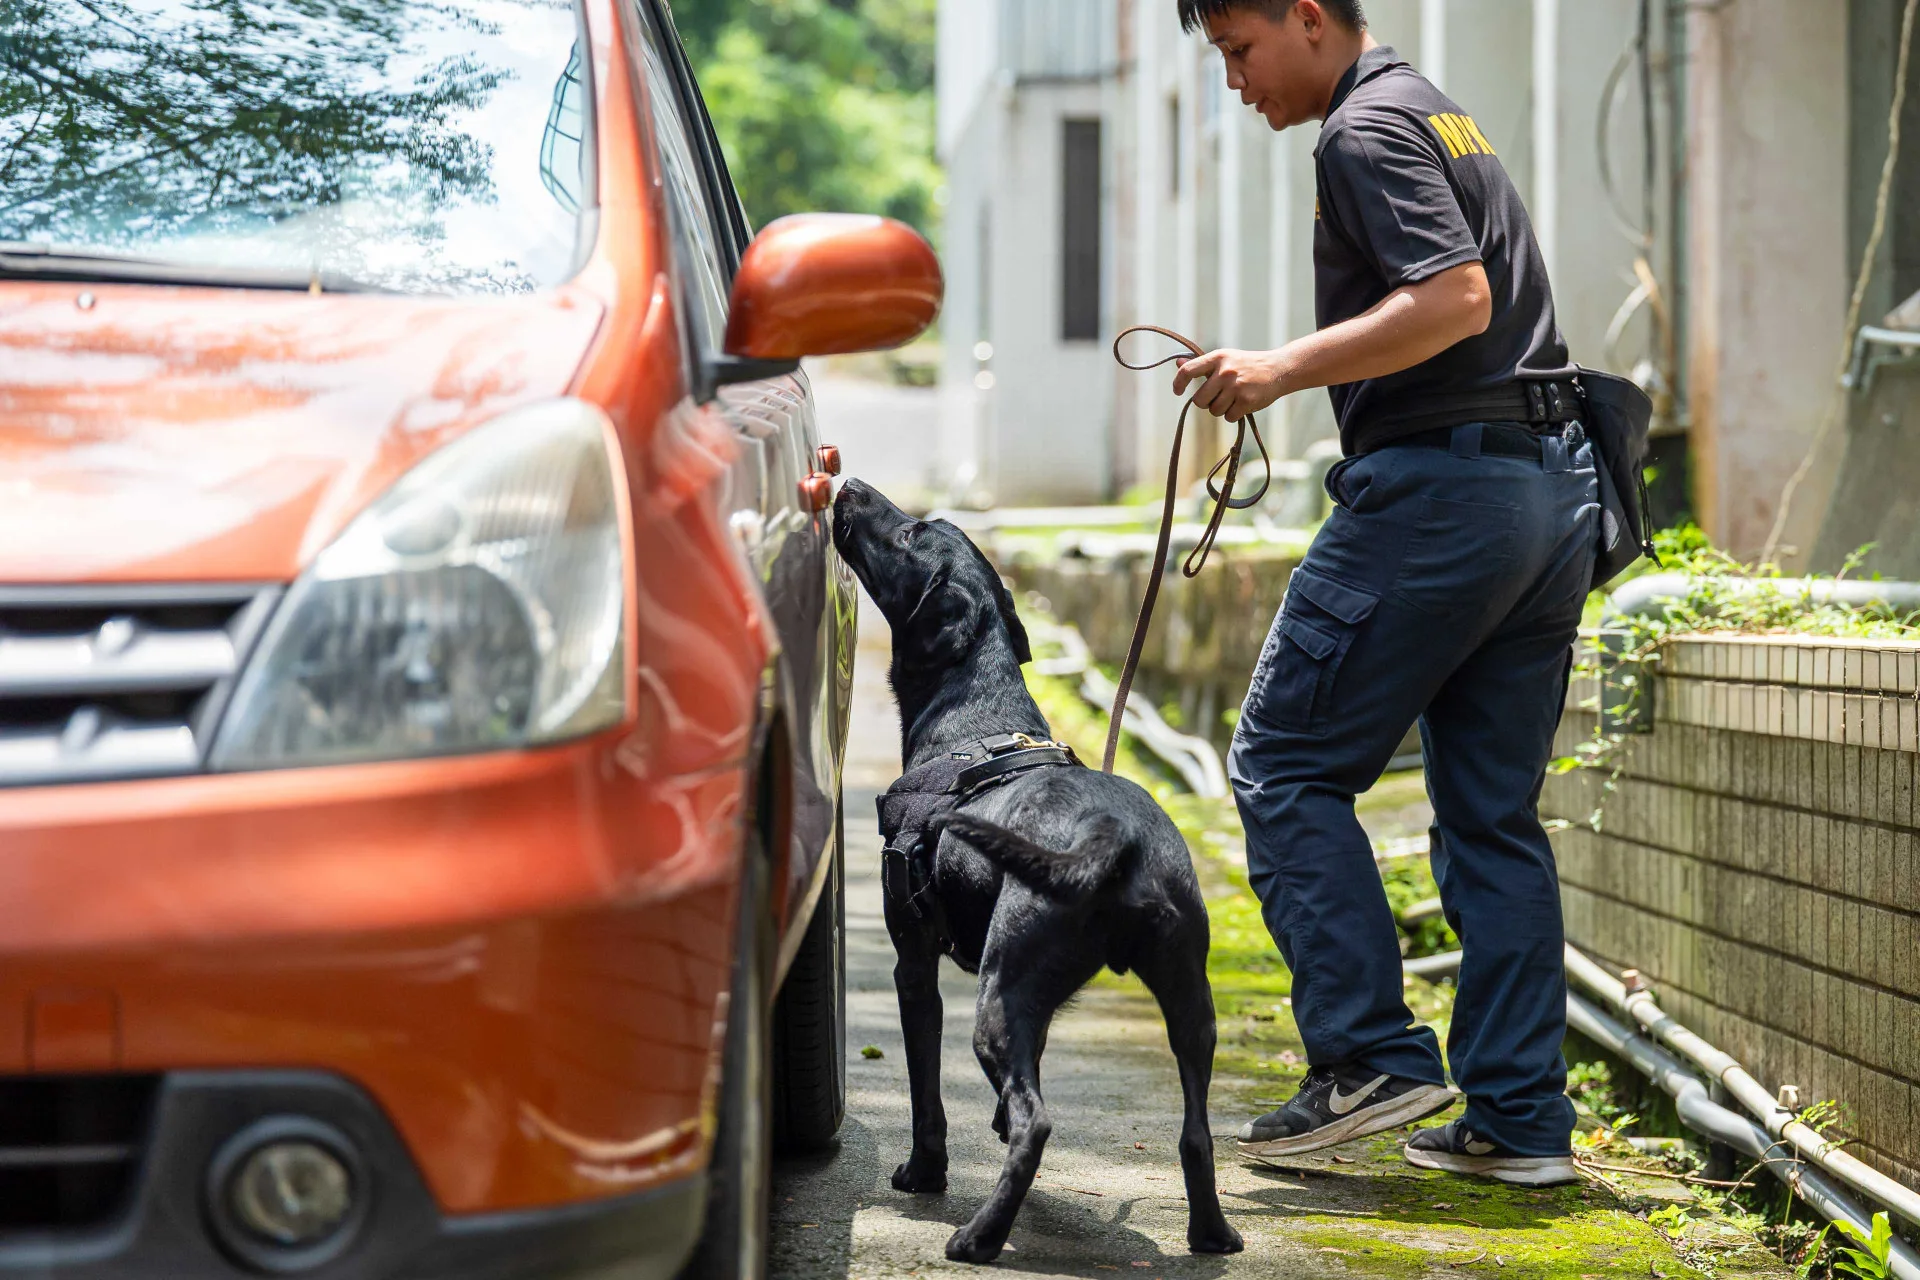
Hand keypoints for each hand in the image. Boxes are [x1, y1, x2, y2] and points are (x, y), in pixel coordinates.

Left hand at [1171, 348, 1290, 421]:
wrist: (1278, 369)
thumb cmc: (1247, 365)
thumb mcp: (1225, 358)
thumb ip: (1202, 364)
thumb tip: (1177, 363)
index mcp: (1218, 358)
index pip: (1188, 371)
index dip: (1178, 383)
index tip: (1178, 391)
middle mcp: (1225, 371)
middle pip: (1199, 400)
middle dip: (1205, 403)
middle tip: (1217, 397)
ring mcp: (1236, 386)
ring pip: (1214, 411)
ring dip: (1221, 409)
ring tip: (1234, 397)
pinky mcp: (1246, 401)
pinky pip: (1229, 417)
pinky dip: (1234, 414)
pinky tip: (1243, 403)